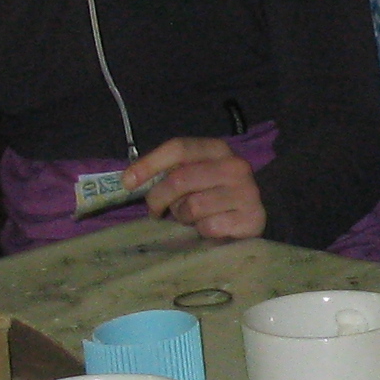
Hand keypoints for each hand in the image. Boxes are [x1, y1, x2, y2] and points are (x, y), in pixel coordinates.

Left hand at [131, 136, 265, 238]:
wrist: (251, 218)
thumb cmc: (212, 195)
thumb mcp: (192, 176)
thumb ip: (169, 172)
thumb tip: (128, 179)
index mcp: (217, 149)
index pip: (179, 148)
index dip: (149, 164)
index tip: (127, 182)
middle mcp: (235, 166)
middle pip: (180, 179)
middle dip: (159, 198)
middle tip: (156, 210)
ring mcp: (247, 192)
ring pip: (192, 206)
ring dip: (183, 217)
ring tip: (190, 218)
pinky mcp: (252, 218)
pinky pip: (209, 227)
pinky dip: (202, 232)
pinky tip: (209, 229)